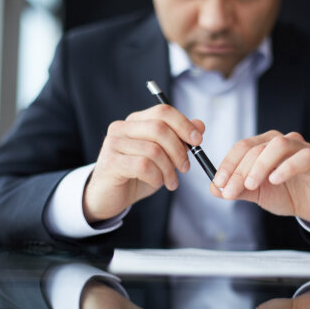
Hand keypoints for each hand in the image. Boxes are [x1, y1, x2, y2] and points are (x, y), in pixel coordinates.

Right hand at [83, 104, 204, 221]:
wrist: (110, 197)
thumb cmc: (137, 175)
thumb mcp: (163, 157)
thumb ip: (179, 140)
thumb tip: (199, 125)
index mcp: (136, 121)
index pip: (163, 111)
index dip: (184, 124)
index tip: (198, 141)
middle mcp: (122, 127)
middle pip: (159, 128)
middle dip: (179, 150)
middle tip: (185, 168)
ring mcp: (114, 143)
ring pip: (154, 150)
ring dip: (168, 170)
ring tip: (170, 182)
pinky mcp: (110, 162)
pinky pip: (143, 166)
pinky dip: (156, 177)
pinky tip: (155, 183)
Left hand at [211, 130, 309, 230]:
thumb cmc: (285, 194)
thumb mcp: (255, 193)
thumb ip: (236, 188)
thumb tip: (213, 188)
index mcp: (263, 145)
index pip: (241, 147)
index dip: (227, 164)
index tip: (217, 183)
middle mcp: (279, 141)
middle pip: (255, 148)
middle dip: (239, 171)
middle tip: (230, 191)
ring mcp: (298, 147)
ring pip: (276, 146)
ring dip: (259, 166)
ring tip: (251, 185)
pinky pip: (300, 157)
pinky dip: (285, 168)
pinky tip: (274, 180)